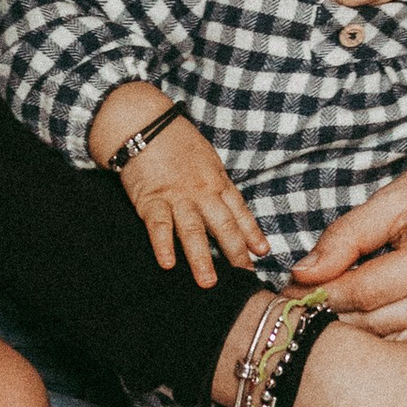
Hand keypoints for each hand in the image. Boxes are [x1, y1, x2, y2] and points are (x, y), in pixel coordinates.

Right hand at [89, 84, 267, 289]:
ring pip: (192, 231)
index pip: (239, 211)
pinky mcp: (151, 200)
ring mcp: (177, 197)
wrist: (144, 124)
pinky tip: (167, 263)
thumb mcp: (207, 160)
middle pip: (223, 226)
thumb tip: (234, 212)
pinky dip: (163, 245)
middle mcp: (201, 192)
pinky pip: (159, 226)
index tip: (263, 253)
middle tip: (245, 278)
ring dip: (201, 258)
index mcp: (216, 181)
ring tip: (208, 283)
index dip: (252, 233)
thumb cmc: (176, 141)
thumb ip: (219, 186)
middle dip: (235, 253)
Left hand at [290, 118, 406, 351]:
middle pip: (385, 324)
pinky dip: (403, 338)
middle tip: (302, 311)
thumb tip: (303, 273)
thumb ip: (347, 237)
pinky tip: (377, 325)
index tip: (291, 293)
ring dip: (368, 335)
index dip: (323, 295)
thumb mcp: (396, 197)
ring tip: (333, 320)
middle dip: (338, 319)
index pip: (367, 291)